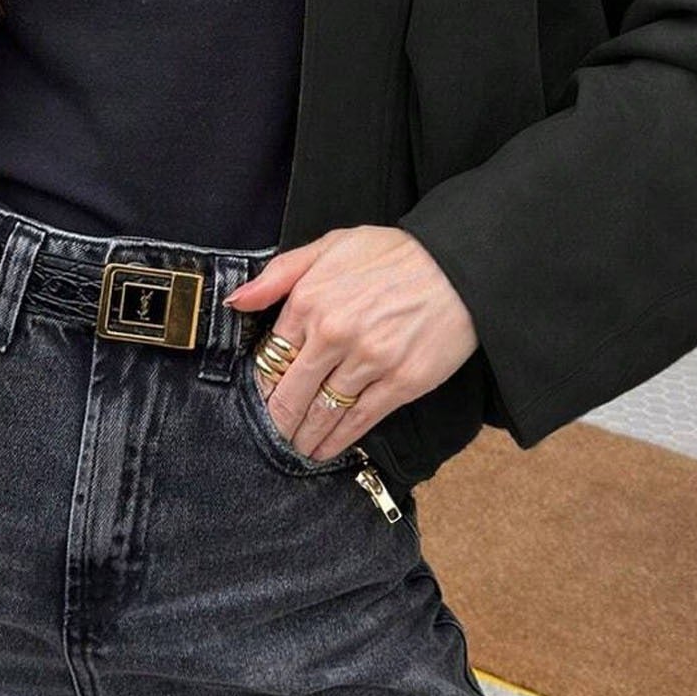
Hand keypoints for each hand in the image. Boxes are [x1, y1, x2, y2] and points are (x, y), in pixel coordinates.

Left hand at [224, 225, 478, 463]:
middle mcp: (333, 333)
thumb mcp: (330, 245)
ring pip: (321, 412)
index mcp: (309, 300)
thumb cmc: (394, 254)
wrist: (459, 264)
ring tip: (296, 449)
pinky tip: (325, 450)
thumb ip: (280, 273)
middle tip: (271, 436)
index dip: (263, 385)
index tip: (261, 400)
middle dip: (277, 420)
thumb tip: (237, 301)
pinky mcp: (401, 382)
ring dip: (304, 437)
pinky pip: (359, 420)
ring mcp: (368, 361)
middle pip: (290, 393)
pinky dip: (337, 440)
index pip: (269, 357)